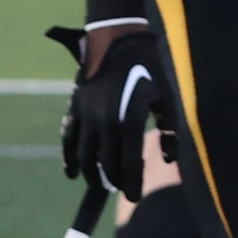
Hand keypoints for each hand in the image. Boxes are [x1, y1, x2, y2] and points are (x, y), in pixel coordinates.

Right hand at [47, 22, 161, 199]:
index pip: (129, 164)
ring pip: (84, 157)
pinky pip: (67, 140)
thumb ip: (170, 131)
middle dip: (115, 182)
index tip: (134, 197)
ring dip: (92, 175)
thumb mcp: (166, 98)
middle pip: (106, 165)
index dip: (133, 184)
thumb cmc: (148, 70)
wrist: (117, 40)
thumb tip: (167, 159)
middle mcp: (105, 122)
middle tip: (123, 189)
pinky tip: (72, 172)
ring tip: (101, 183)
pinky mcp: (74, 108)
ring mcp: (87, 116)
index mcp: (130, 120)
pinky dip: (68, 159)